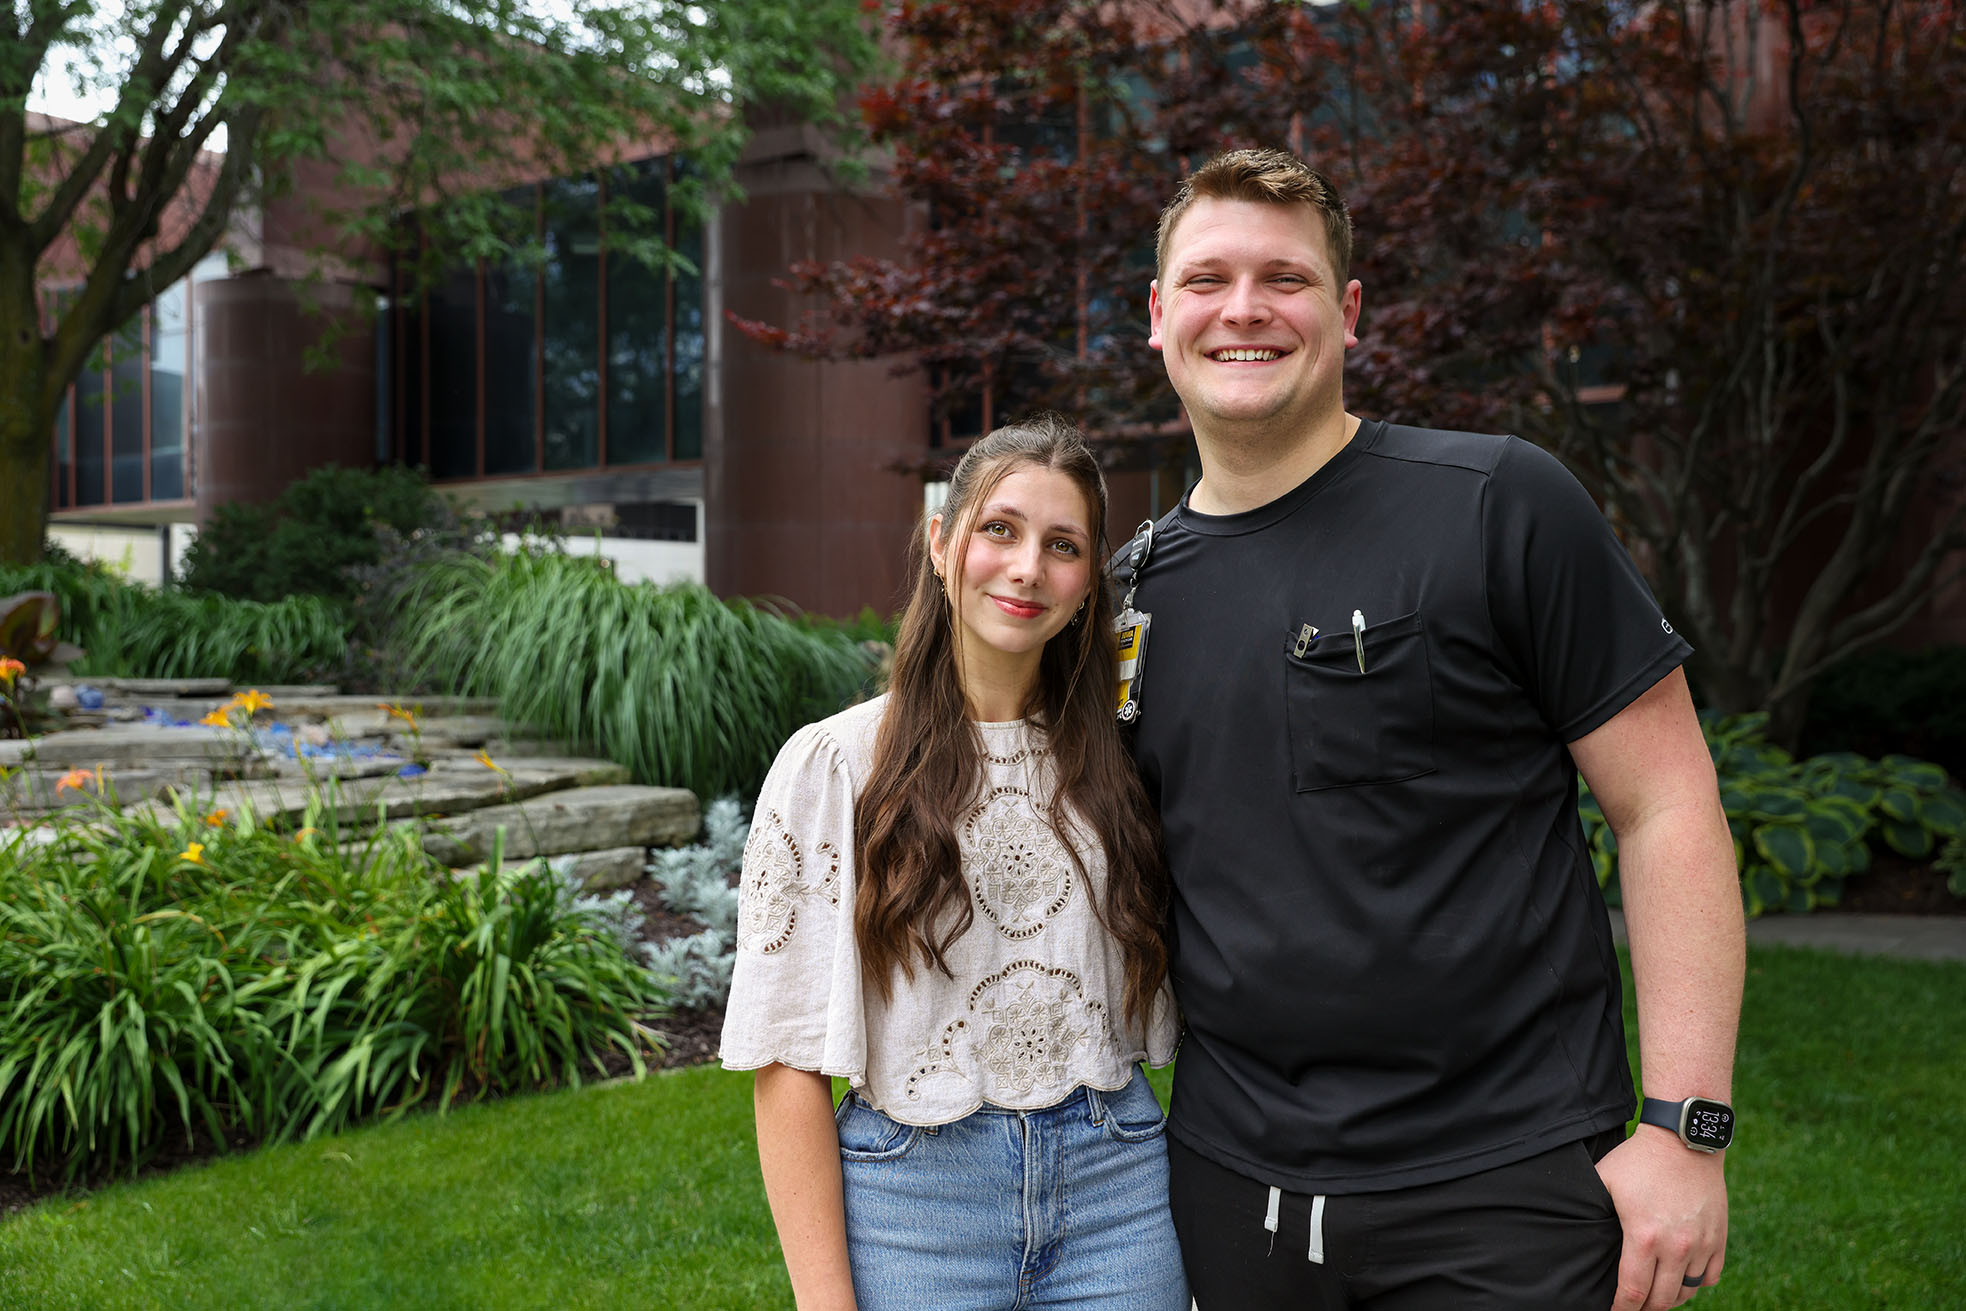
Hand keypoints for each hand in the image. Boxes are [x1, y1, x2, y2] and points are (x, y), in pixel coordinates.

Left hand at [1595, 1128, 1727, 1310]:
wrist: (1683, 1140)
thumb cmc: (1637, 1160)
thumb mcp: (1604, 1181)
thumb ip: (1592, 1212)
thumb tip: (1575, 1235)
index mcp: (1644, 1237)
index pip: (1633, 1292)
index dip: (1622, 1310)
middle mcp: (1677, 1247)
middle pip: (1662, 1300)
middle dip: (1644, 1308)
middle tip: (1632, 1306)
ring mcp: (1702, 1244)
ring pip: (1688, 1292)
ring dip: (1669, 1299)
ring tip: (1654, 1295)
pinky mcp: (1719, 1238)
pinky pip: (1710, 1277)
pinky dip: (1695, 1284)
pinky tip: (1680, 1278)